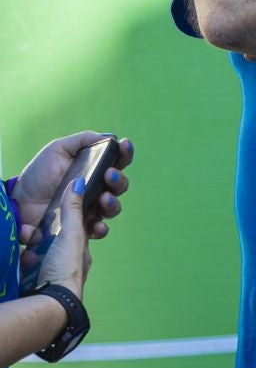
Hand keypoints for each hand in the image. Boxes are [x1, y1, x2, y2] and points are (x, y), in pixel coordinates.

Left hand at [13, 132, 132, 242]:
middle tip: (109, 174)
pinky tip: (96, 225)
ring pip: (113, 208)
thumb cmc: (38, 174)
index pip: (117, 161)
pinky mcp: (81, 226)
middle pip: (120, 185)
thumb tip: (110, 137)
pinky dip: (101, 229)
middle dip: (119, 180)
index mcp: (94, 169)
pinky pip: (98, 230)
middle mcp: (97, 189)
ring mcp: (90, 208)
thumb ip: (82, 140)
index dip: (125, 153)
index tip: (125, 145)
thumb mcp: (57, 149)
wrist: (19, 201)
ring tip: (103, 199)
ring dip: (113, 203)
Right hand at [21, 178, 93, 298]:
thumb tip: (79, 181)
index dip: (56, 217)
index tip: (42, 212)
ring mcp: (47, 271)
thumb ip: (72, 210)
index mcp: (78, 249)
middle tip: (26, 234)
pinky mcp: (32, 280)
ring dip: (24, 248)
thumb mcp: (71, 235)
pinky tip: (17, 258)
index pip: (67, 226)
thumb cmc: (66, 268)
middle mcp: (64, 260)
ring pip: (31, 251)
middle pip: (45, 239)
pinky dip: (18, 260)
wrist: (50, 304)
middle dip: (33, 234)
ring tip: (21, 245)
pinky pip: (21, 264)